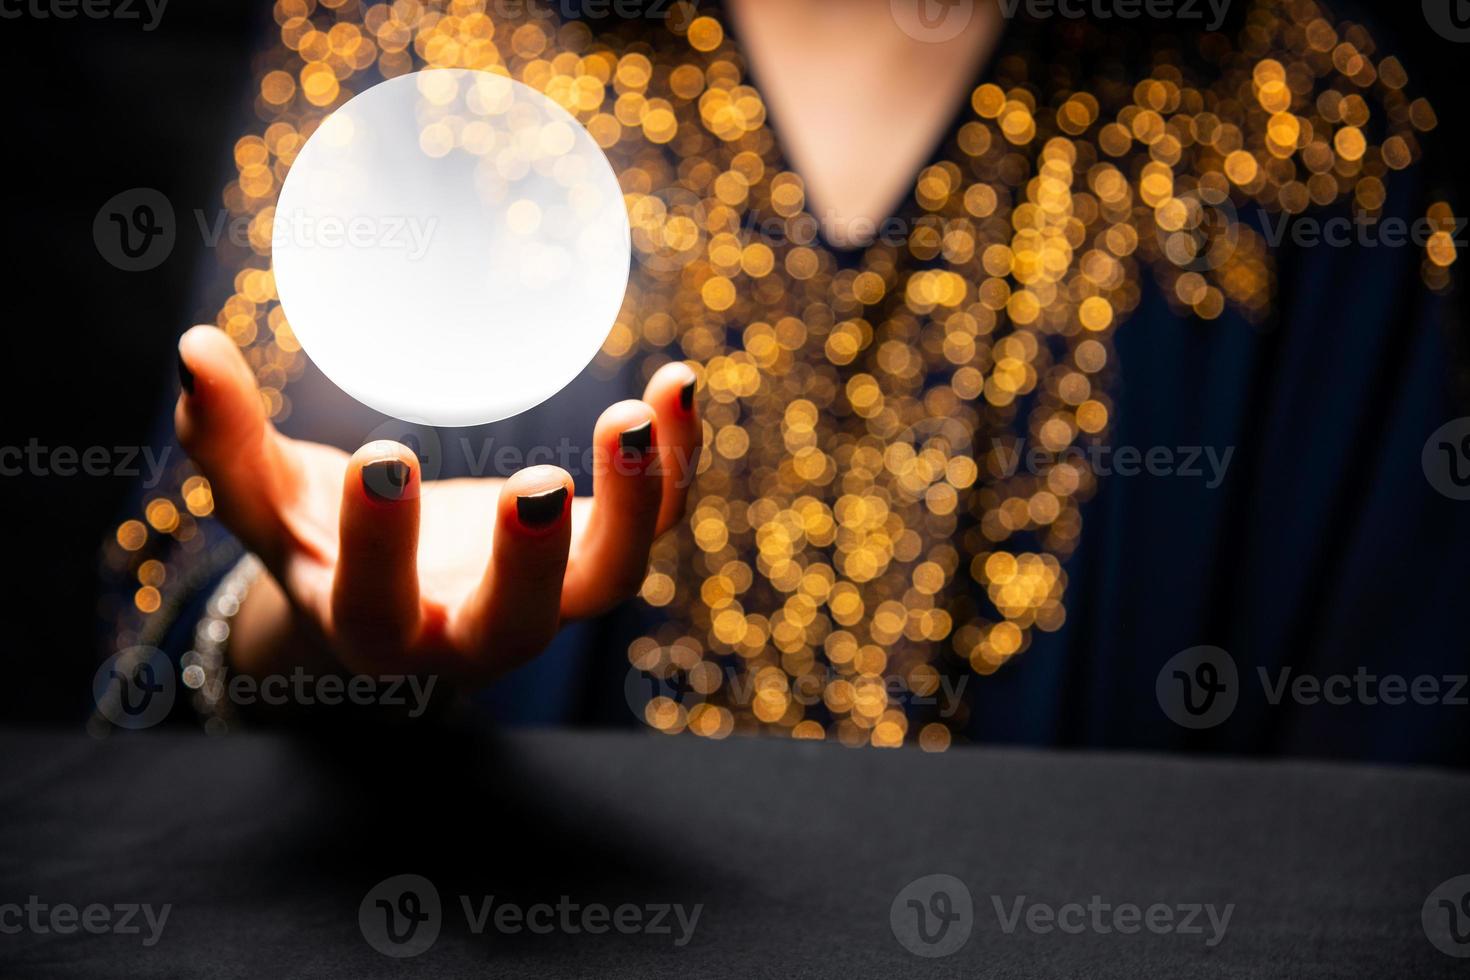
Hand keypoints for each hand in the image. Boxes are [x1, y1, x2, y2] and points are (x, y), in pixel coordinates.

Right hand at [174, 325, 700, 685]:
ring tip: (638, 412)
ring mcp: (549, 599)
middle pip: (517, 622)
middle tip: (539, 484)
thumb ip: (225, 441)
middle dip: (531, 562)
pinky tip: (679, 385)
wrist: (406, 596)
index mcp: (378, 631)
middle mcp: (473, 633)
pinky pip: (654, 517)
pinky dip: (675, 459)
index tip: (385, 459)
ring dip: (636, 502)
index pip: (379, 605)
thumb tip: (191, 351)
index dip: (384, 545)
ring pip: (611, 578)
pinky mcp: (598, 553)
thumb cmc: (323, 544)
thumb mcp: (264, 502)